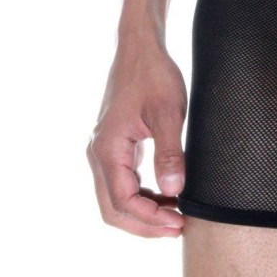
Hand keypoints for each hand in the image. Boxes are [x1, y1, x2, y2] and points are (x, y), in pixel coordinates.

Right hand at [86, 40, 187, 236]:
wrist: (139, 48)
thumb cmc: (154, 75)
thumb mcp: (168, 112)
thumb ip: (170, 153)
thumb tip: (173, 191)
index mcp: (108, 148)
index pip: (123, 201)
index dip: (150, 218)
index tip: (178, 223)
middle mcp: (98, 153)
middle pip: (113, 208)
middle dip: (144, 224)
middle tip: (177, 228)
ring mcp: (103, 150)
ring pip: (115, 198)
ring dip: (143, 212)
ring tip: (175, 216)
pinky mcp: (113, 146)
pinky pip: (121, 182)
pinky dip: (141, 195)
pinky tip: (166, 195)